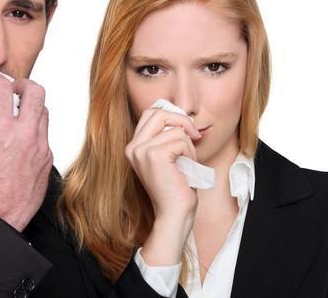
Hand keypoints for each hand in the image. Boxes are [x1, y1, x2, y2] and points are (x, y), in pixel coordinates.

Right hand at [0, 74, 52, 231]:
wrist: (1, 212)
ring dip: (30, 107)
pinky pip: (45, 132)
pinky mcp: (48, 155)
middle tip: (13, 90)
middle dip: (22, 85)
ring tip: (17, 115)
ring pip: (44, 110)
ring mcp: (41, 144)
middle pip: (35, 91)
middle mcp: (25, 134)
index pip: (3, 88)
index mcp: (2, 129)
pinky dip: (34, 129)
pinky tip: (22, 138)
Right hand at [125, 108, 199, 264]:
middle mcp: (133, 147)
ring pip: (175, 129)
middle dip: (182, 121)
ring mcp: (142, 150)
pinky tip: (186, 168)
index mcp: (133, 146)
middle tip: (194, 136)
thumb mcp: (167, 156)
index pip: (151, 113)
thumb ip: (167, 136)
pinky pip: (181, 141)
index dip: (172, 116)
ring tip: (186, 162)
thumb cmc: (176, 186)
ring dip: (188, 144)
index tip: (186, 130)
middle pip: (159, 113)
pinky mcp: (155, 155)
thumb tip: (181, 115)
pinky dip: (190, 153)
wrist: (174, 213)